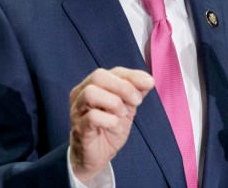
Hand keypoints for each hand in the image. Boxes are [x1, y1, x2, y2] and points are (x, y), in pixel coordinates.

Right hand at [69, 67, 153, 182]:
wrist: (98, 155)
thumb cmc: (110, 127)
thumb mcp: (127, 108)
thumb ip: (135, 92)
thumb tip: (148, 80)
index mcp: (95, 84)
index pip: (114, 71)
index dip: (132, 75)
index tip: (149, 83)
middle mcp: (82, 93)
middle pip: (99, 76)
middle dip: (123, 87)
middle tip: (137, 101)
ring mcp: (78, 110)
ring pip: (91, 93)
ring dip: (114, 103)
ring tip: (122, 115)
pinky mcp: (79, 128)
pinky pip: (92, 117)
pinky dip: (110, 121)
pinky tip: (116, 127)